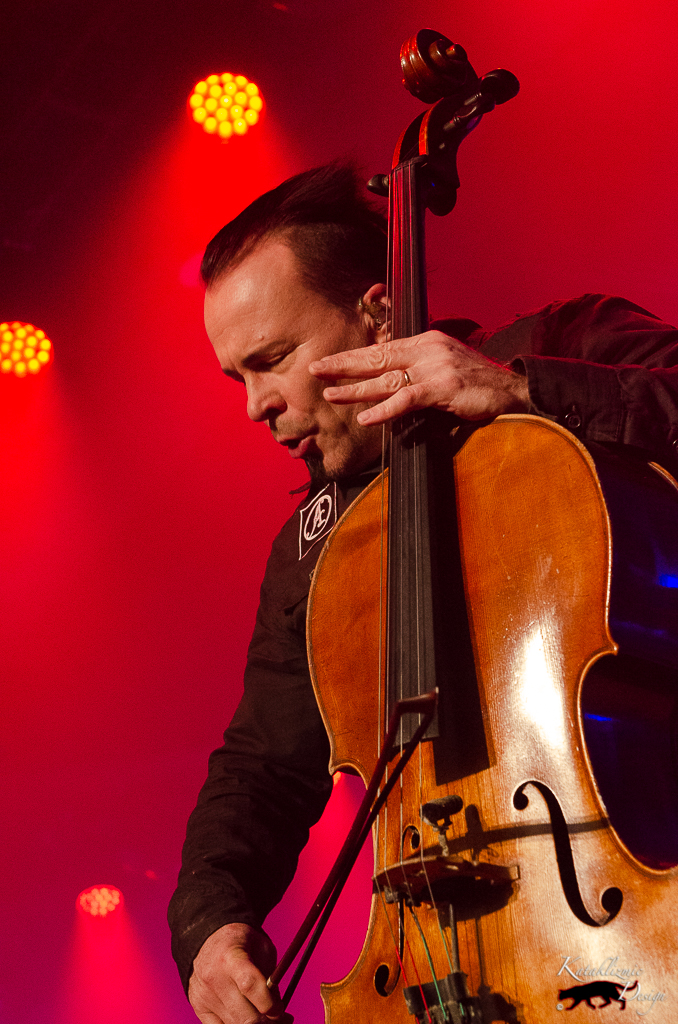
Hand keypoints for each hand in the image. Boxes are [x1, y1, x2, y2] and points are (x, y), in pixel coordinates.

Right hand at [188, 923, 292, 1023]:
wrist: (209, 938)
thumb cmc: (242, 943)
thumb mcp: (263, 949)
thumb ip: (271, 980)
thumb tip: (278, 1012)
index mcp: (232, 957)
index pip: (250, 986)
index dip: (269, 1003)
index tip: (280, 1009)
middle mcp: (214, 978)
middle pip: (245, 1016)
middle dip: (267, 1021)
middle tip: (277, 1017)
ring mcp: (204, 996)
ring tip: (264, 1016)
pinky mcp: (198, 1007)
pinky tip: (246, 1017)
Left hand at [309, 330, 529, 425]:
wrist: (514, 390)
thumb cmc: (479, 384)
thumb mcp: (446, 369)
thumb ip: (419, 372)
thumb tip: (393, 383)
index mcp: (425, 342)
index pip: (382, 348)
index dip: (353, 355)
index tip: (329, 361)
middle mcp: (427, 349)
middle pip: (377, 357)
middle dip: (344, 364)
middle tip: (316, 368)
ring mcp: (435, 367)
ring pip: (386, 378)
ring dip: (356, 388)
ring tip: (331, 393)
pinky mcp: (443, 388)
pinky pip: (406, 399)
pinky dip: (384, 409)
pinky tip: (365, 417)